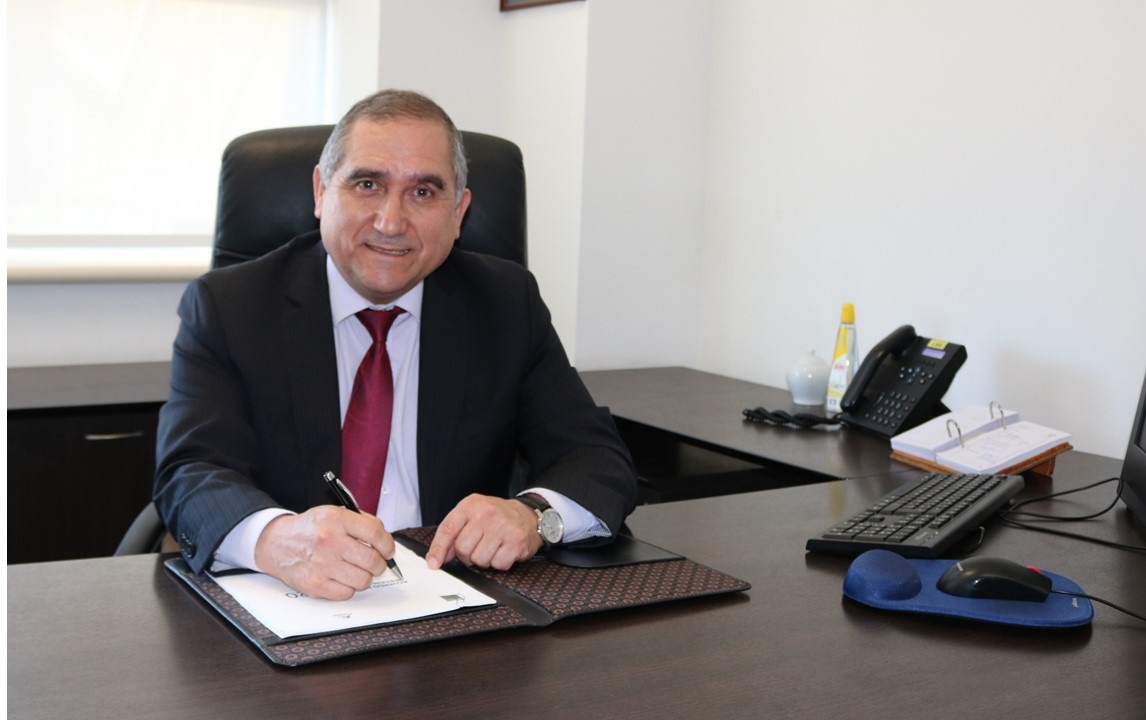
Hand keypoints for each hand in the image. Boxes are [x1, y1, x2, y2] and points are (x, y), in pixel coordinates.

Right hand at [253, 506, 394, 599]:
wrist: (276, 543)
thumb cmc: (309, 529)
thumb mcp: (333, 513)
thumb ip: (361, 522)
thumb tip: (385, 541)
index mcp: (336, 519)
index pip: (376, 533)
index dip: (388, 545)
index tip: (388, 551)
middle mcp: (329, 541)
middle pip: (372, 560)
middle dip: (380, 564)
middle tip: (376, 563)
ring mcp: (321, 565)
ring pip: (363, 580)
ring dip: (365, 577)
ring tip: (356, 570)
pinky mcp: (315, 585)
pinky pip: (347, 593)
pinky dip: (349, 588)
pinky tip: (341, 578)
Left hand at [425, 494, 541, 570]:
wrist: (527, 515)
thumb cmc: (496, 517)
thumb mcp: (472, 516)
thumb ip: (453, 533)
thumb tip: (438, 558)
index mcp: (471, 505)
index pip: (448, 529)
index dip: (438, 549)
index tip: (434, 564)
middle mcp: (486, 513)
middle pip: (463, 549)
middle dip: (467, 555)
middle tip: (478, 547)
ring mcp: (503, 527)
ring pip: (479, 560)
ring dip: (484, 560)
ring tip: (492, 547)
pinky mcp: (516, 541)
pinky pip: (498, 565)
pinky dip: (500, 563)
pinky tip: (504, 550)